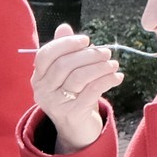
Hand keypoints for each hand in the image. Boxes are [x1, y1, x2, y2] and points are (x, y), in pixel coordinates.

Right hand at [31, 25, 121, 153]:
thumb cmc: (73, 95)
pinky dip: (107, 81)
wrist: (76, 129)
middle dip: (88, 55)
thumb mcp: (67, 74)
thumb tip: (64, 27)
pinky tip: (117, 77)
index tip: (86, 40)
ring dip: (100, 67)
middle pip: (64, 65)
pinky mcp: (72, 114)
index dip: (66, 44)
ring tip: (113, 64)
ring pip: (79, 77)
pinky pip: (92, 91)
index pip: (46, 55)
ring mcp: (56, 104)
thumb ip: (64, 51)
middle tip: (106, 52)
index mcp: (39, 77)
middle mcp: (43, 91)